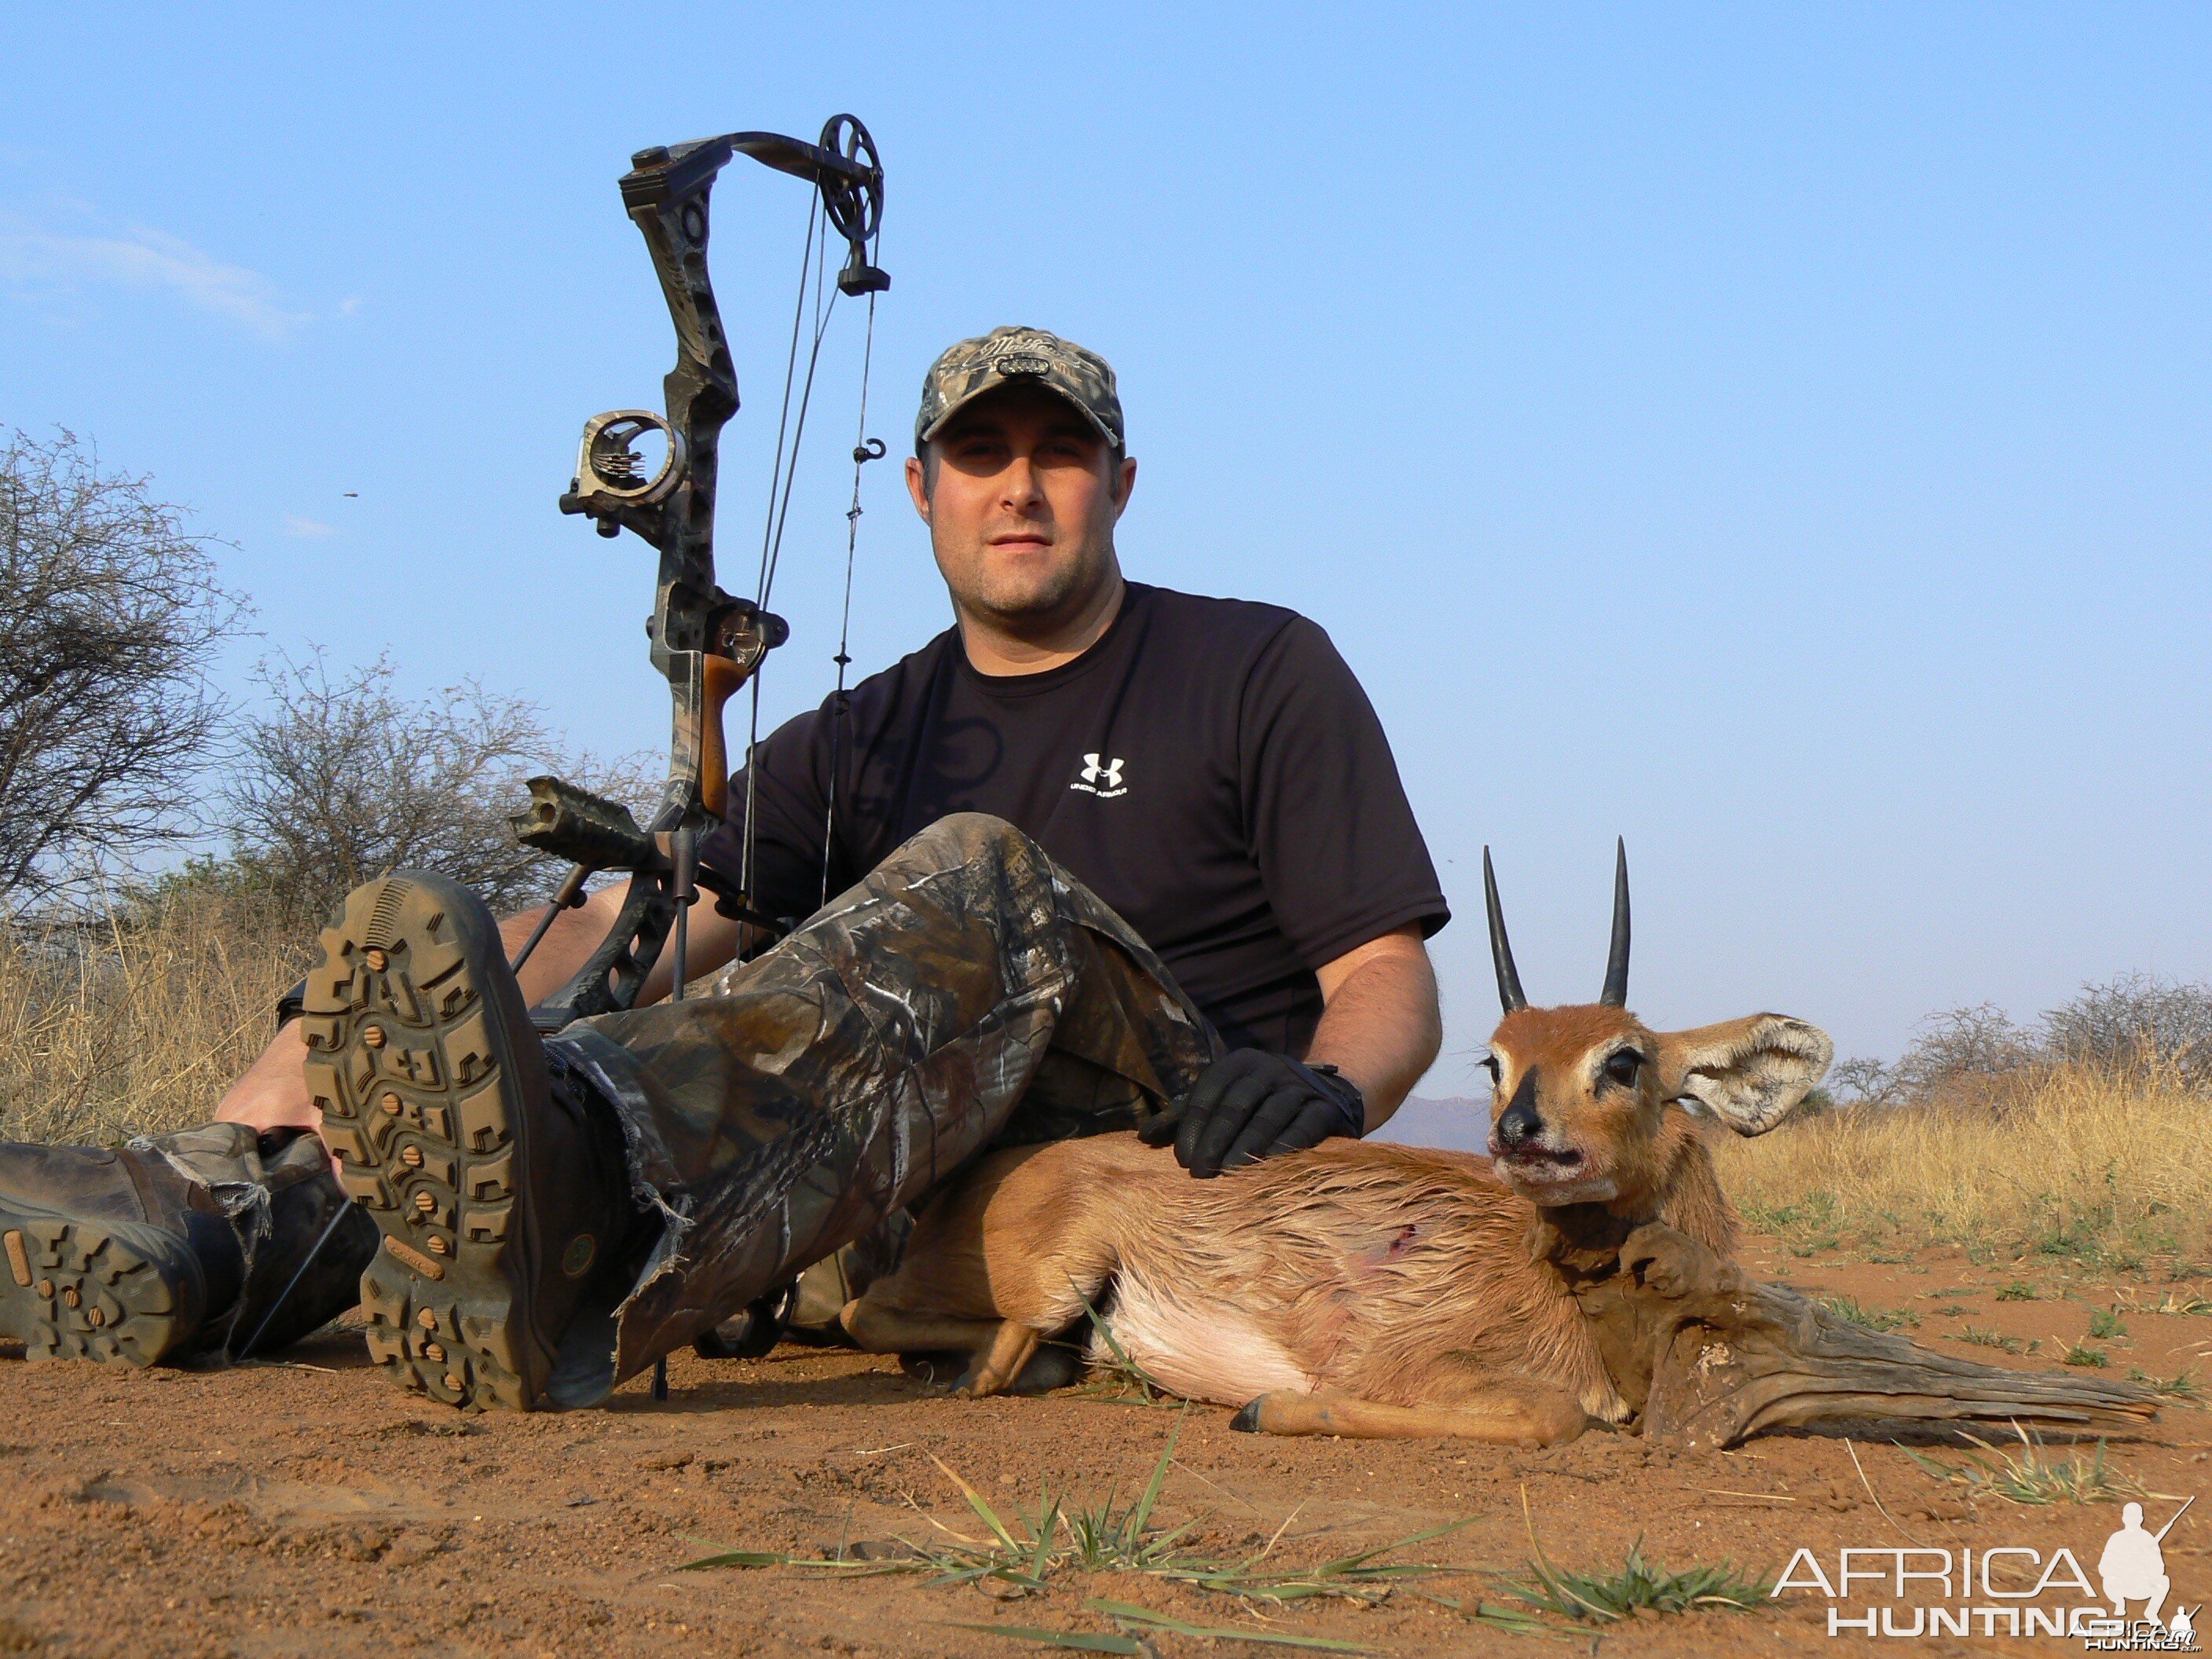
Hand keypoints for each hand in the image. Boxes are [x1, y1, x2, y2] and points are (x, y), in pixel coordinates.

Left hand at [1137, 1050, 1364, 1178]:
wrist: (1329, 1092)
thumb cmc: (1260, 1102)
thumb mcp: (1222, 1099)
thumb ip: (1184, 1116)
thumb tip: (1144, 1137)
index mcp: (1239, 1062)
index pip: (1210, 1091)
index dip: (1193, 1126)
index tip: (1183, 1160)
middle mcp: (1270, 1068)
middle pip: (1237, 1104)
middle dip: (1216, 1140)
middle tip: (1202, 1173)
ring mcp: (1300, 1086)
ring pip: (1269, 1115)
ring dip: (1247, 1147)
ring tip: (1229, 1175)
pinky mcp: (1326, 1108)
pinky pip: (1304, 1126)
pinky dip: (1285, 1146)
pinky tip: (1267, 1166)